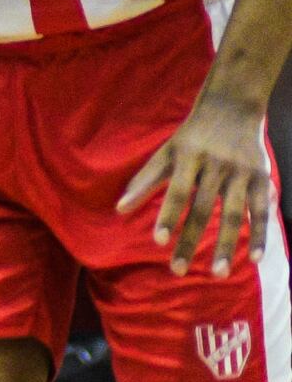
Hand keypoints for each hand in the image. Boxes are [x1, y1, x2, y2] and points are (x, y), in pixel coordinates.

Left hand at [121, 88, 273, 277]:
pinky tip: (254, 259)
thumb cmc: (190, 137)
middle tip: (177, 270)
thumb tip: (119, 210)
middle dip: (190, 240)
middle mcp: (217, 165)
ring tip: (217, 274)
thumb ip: (144, 181)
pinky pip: (262, 211)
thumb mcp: (165, 153)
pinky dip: (260, 234)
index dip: (169, 215)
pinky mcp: (262, 178)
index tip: (159, 241)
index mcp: (188, 158)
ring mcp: (242, 172)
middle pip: (203, 209)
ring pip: (235, 214)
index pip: (177, 191)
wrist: (232, 108)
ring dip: (226, 246)